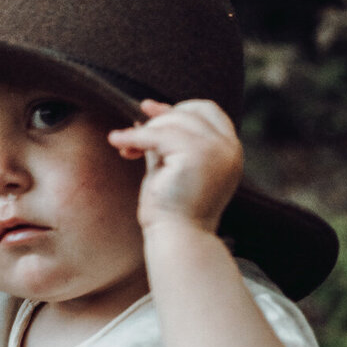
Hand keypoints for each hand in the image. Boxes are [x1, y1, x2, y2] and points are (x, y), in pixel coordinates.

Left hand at [108, 98, 242, 239]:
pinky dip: (134, 137)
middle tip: (132, 139)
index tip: (148, 110)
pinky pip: (158, 134)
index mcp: (229, 150)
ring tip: (125, 149)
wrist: (178, 239)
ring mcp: (216, 150)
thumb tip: (148, 111)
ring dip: (144, 133)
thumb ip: (166, 140)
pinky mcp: (197, 154)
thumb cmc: (172, 211)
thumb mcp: (172, 166)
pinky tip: (117, 142)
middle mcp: (228, 147)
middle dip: (158, 121)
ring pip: (173, 121)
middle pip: (189, 112)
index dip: (178, 107)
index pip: (207, 111)